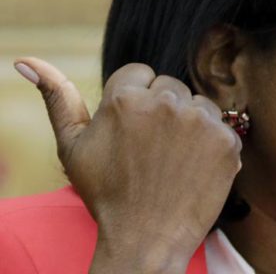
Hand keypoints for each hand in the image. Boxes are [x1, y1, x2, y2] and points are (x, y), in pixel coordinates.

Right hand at [14, 58, 241, 273]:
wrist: (146, 239)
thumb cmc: (107, 193)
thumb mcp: (73, 146)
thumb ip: (57, 97)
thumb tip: (27, 60)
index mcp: (125, 98)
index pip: (140, 73)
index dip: (136, 100)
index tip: (134, 129)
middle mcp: (164, 102)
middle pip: (170, 86)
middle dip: (162, 110)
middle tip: (153, 149)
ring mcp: (199, 120)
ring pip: (198, 103)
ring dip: (190, 123)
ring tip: (173, 158)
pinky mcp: (225, 140)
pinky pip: (221, 126)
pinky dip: (212, 144)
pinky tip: (195, 167)